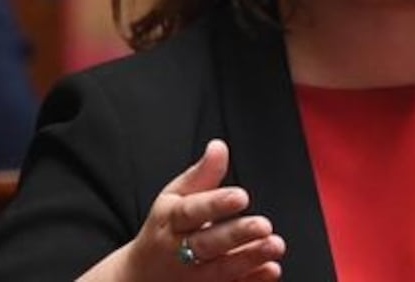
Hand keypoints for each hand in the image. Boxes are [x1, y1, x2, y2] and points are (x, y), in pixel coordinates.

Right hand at [80, 139, 285, 280]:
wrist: (139, 278)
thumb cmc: (165, 229)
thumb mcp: (173, 198)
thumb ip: (201, 175)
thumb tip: (219, 146)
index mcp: (170, 222)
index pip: (191, 211)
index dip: (216, 204)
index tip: (242, 196)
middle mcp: (178, 251)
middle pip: (207, 244)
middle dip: (236, 235)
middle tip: (264, 225)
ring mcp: (190, 277)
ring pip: (220, 270)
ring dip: (249, 259)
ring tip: (275, 245)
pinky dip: (250, 281)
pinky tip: (271, 270)